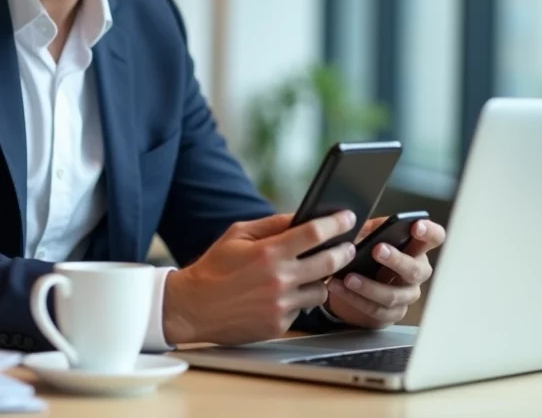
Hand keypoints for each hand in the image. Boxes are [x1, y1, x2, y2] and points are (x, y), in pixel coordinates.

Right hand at [162, 211, 357, 345]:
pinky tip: (284, 295)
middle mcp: (279, 279)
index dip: (336, 223)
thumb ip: (272, 224)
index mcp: (268, 252)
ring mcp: (281, 305)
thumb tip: (302, 217)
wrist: (193, 307)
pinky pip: (303, 309)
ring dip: (321, 280)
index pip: (314, 233)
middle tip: (348, 246)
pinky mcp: (279, 324)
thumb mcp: (238, 234)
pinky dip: (299, 300)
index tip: (348, 218)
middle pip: (329, 262)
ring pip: (321, 290)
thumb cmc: (215, 268)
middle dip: (344, 251)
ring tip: (310, 274)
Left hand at [324, 217, 445, 328]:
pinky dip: (355, 299)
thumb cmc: (366, 252)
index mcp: (416, 248)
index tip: (416, 226)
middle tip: (377, 250)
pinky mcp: (392, 314)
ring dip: (369, 286)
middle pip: (415, 270)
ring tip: (349, 277)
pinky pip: (377, 310)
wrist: (354, 284)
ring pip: (393, 295)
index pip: (435, 238)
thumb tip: (365, 221)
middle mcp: (417, 272)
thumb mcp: (368, 233)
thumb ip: (373, 227)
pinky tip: (339, 288)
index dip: (429, 232)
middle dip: (396, 260)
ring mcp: (406, 295)